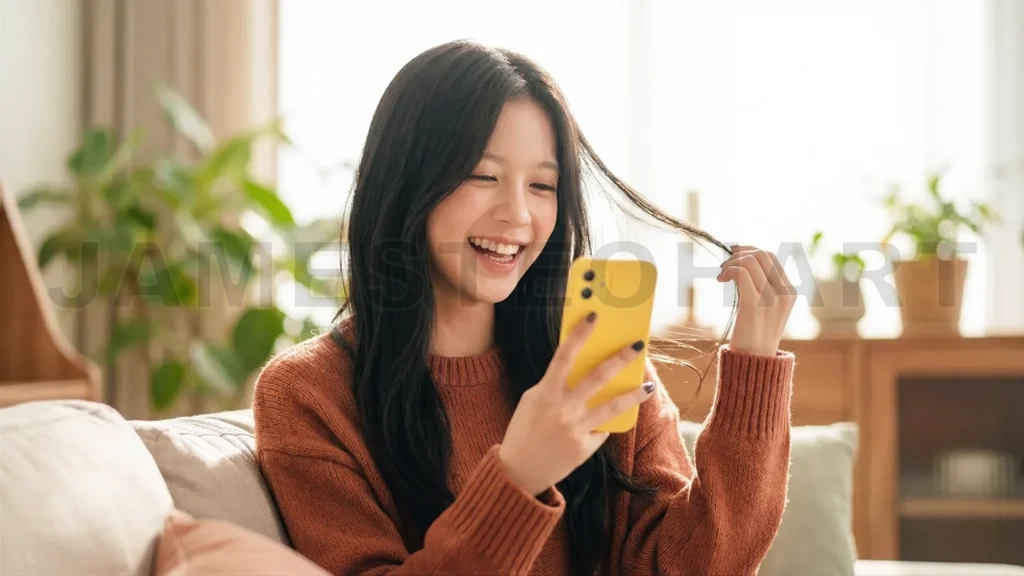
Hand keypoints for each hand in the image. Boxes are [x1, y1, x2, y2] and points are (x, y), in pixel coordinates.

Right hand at [498, 313, 654, 495]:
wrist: (518, 472)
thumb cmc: (524, 431)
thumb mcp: (532, 401)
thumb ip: (553, 386)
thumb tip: (579, 372)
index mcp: (545, 392)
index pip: (564, 355)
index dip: (580, 334)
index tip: (594, 317)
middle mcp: (563, 408)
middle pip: (598, 376)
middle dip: (620, 358)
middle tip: (637, 344)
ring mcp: (576, 428)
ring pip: (612, 406)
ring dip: (633, 394)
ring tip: (646, 387)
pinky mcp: (585, 447)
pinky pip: (601, 429)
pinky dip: (603, 425)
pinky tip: (603, 425)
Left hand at [717, 245, 796, 355]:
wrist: (755, 363)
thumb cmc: (755, 336)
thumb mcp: (766, 308)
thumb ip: (762, 286)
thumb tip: (744, 262)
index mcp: (790, 292)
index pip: (771, 258)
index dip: (750, 250)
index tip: (733, 254)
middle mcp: (784, 294)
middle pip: (762, 254)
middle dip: (740, 253)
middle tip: (724, 265)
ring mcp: (771, 300)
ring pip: (751, 261)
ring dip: (731, 263)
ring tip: (722, 274)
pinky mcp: (754, 306)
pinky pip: (742, 274)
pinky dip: (729, 271)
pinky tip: (721, 280)